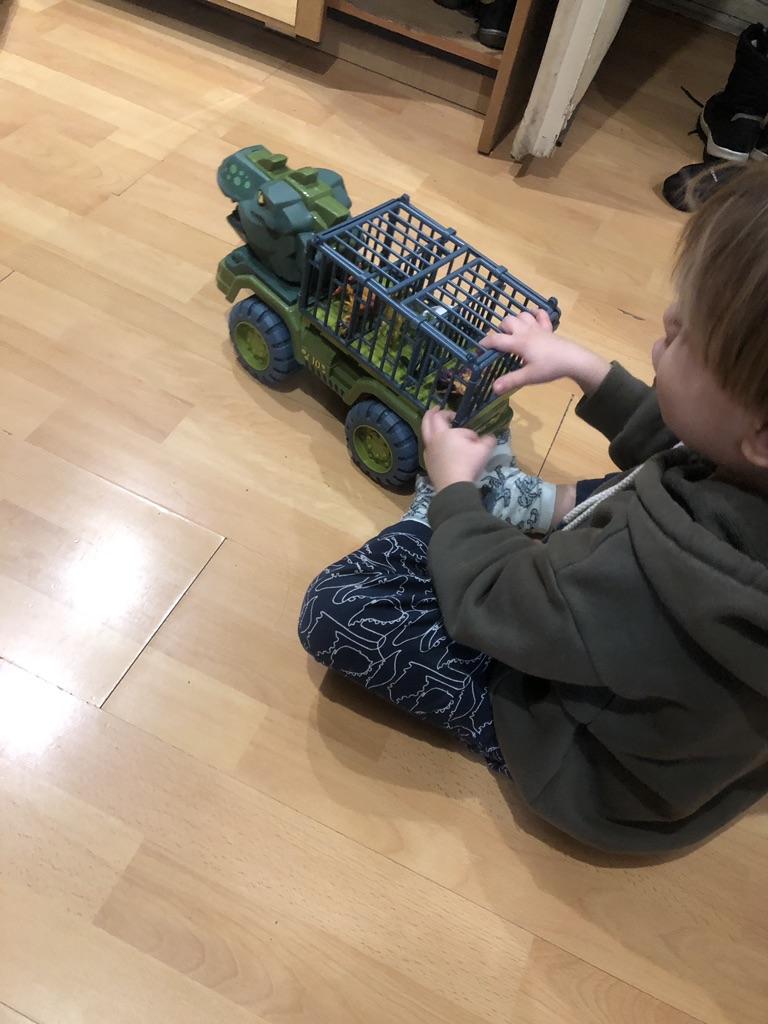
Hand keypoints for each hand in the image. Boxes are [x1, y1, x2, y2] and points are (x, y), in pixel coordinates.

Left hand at [422, 408, 495, 491]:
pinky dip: (432, 444)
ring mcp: (428, 452)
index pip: (448, 419)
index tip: (461, 420)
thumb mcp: (484, 449)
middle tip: (435, 408)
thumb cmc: (468, 464)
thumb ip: (487, 440)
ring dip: (430, 428)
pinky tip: (438, 448)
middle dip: (431, 413)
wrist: (453, 486)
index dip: (456, 418)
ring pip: (425, 435)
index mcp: (444, 432)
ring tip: (435, 428)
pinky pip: (428, 449)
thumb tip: (489, 437)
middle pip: (427, 421)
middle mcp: (433, 440)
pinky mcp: (428, 464)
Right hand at [483, 308, 609, 396]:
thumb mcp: (529, 377)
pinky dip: (534, 314)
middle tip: (502, 342)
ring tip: (514, 331)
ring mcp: (538, 328)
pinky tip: (532, 317)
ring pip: (522, 315)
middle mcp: (526, 331)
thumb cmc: (550, 368)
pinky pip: (540, 314)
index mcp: (518, 343)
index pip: (496, 339)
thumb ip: (510, 381)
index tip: (478, 349)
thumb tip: (493, 388)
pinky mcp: (548, 328)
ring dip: (516, 320)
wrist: (573, 360)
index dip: (485, 343)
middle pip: (508, 321)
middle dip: (501, 329)